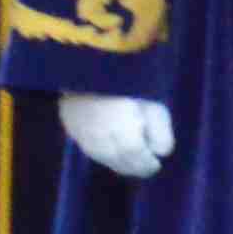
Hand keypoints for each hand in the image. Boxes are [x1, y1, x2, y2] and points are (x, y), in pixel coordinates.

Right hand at [61, 93, 175, 182]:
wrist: (90, 66)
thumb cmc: (130, 84)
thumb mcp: (156, 107)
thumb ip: (161, 134)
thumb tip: (160, 152)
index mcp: (124, 141)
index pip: (138, 162)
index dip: (148, 165)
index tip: (156, 164)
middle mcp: (103, 145)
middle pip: (120, 163)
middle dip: (135, 167)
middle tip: (145, 165)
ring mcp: (83, 137)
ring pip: (104, 158)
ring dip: (119, 161)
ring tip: (130, 157)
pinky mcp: (71, 127)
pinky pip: (89, 147)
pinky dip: (103, 151)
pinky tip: (111, 146)